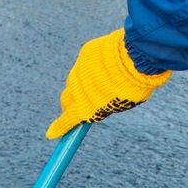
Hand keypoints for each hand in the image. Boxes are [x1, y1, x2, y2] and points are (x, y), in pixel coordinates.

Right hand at [46, 29, 170, 138]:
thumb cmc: (134, 85)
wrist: (136, 56)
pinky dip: (92, 67)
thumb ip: (105, 105)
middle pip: (66, 99)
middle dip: (71, 104)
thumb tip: (99, 102)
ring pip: (75, 80)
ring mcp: (79, 70)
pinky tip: (106, 65)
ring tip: (101, 81)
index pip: (67, 120)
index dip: (59, 128)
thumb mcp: (121, 104)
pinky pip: (85, 63)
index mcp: (87, 108)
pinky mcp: (85, 53)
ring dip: (82, 84)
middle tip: (80, 105)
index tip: (51, 134)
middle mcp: (78, 90)